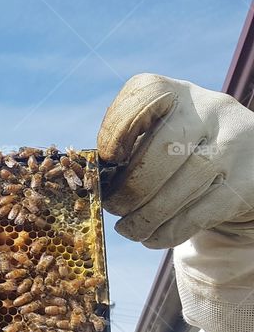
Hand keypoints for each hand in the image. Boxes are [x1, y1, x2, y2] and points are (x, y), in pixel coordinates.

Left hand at [98, 73, 253, 248]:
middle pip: (164, 148)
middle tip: (113, 207)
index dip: (118, 129)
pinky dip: (169, 231)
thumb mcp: (157, 136)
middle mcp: (213, 110)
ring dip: (146, 216)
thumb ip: (128, 147)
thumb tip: (93, 180)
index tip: (107, 161)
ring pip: (184, 185)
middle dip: (130, 187)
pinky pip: (201, 212)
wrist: (246, 167)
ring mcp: (237, 145)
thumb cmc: (180, 154)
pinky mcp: (250, 182)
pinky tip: (152, 237)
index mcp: (179, 93)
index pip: (147, 94)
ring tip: (128, 229)